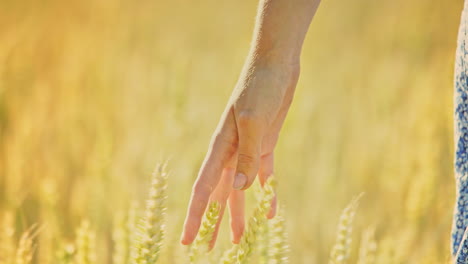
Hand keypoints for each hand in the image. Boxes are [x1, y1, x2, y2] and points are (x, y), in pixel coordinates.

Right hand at [181, 58, 299, 246]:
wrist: (275, 65)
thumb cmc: (260, 87)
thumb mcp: (255, 120)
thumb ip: (248, 156)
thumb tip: (241, 189)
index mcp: (221, 148)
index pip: (204, 189)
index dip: (196, 217)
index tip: (188, 240)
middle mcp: (231, 152)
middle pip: (219, 196)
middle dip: (213, 223)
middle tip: (207, 250)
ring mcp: (248, 150)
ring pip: (240, 191)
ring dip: (238, 215)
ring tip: (237, 240)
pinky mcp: (266, 145)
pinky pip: (265, 176)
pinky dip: (267, 195)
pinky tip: (270, 212)